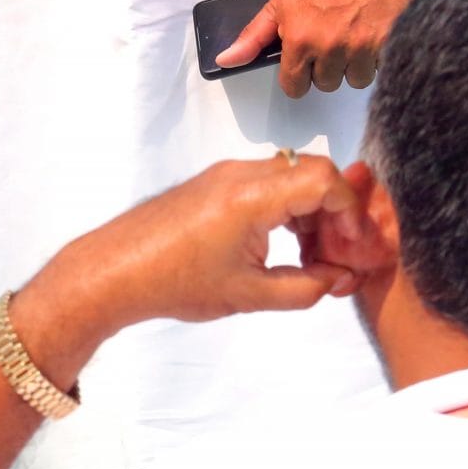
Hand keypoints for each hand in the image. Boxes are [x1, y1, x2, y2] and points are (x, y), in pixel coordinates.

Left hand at [18, 153, 360, 362]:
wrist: (115, 271)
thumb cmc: (174, 281)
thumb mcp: (251, 294)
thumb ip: (308, 286)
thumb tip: (340, 278)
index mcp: (249, 194)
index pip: (323, 178)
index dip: (350, 214)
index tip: (352, 251)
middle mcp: (238, 174)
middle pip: (311, 174)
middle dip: (336, 217)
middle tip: (340, 260)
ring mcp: (223, 176)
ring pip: (290, 180)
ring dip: (313, 217)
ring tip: (315, 262)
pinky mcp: (213, 185)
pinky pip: (266, 186)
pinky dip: (288, 213)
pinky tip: (289, 251)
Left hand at [217, 0, 415, 96]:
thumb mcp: (279, 4)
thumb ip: (252, 37)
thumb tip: (226, 61)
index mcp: (301, 41)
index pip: (294, 86)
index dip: (297, 78)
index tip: (302, 68)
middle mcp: (332, 48)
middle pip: (327, 84)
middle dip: (326, 68)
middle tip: (329, 42)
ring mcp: (365, 47)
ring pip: (356, 80)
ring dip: (354, 65)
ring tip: (351, 38)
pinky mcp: (393, 42)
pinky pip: (383, 68)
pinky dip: (378, 57)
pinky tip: (371, 36)